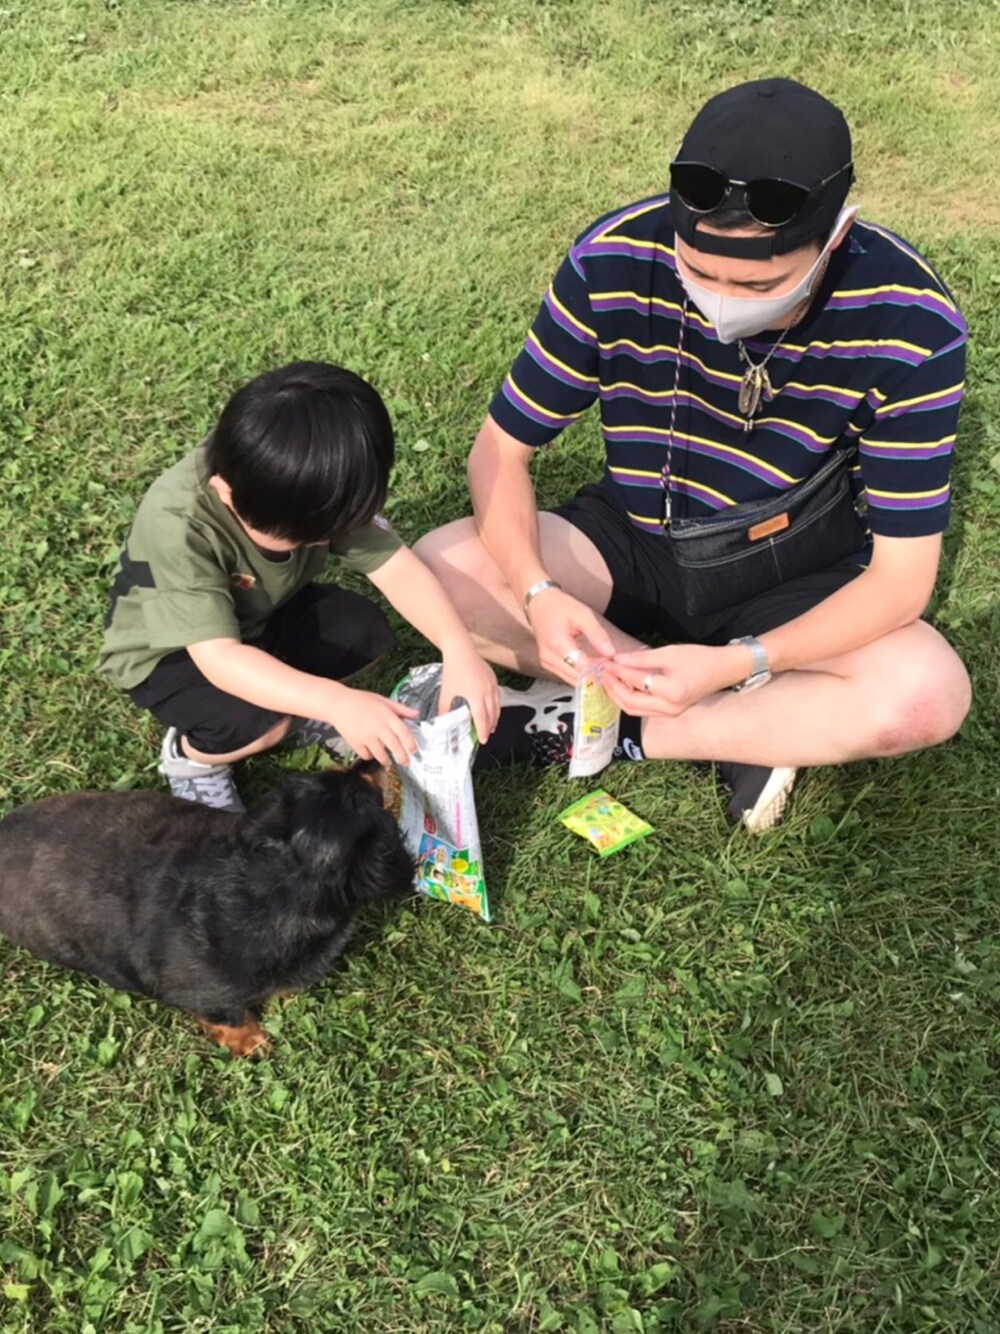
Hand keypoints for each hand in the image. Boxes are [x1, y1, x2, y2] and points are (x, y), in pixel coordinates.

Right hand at [328, 689, 420, 766]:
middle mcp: (378, 727)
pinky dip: (370, 757)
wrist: (338, 704)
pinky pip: (366, 755)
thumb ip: (401, 709)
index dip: (411, 744)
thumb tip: (416, 714)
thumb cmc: (361, 700)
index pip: (404, 733)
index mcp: (387, 716)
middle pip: (395, 746)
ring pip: (381, 754)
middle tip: (406, 763)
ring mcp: (366, 737)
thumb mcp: (383, 700)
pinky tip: (372, 754)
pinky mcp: (355, 743)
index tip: (414, 751)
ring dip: (386, 761)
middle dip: (402, 757)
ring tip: (389, 762)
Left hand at [438, 645, 500, 740]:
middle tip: (486, 736)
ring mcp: (492, 685)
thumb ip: (445, 709)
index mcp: (476, 696)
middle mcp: (487, 692)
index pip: (482, 719)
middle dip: (489, 727)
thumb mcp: (446, 692)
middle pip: (492, 715)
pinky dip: (496, 707)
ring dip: (494, 719)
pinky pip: (497, 698)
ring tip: (491, 727)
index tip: (482, 740)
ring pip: (497, 707)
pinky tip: (492, 710)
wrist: (461, 650)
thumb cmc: (453, 671)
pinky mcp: (493, 679)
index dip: (482, 731)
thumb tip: (442, 721)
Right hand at [527, 588, 616, 684]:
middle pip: (578, 677)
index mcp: (558, 645)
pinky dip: (580, 674)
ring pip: (573, 680)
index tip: (613, 662)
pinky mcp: (548, 664)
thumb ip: (597, 634)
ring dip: (589, 676)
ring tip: (603, 666)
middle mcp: (549, 658)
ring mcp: (547, 663)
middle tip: (611, 666)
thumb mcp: (582, 614)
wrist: (539, 604)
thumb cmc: (559, 606)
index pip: (584, 667)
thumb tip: (610, 652)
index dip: (601, 667)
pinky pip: (567, 675)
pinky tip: (591, 667)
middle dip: (597, 674)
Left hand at [602, 643, 748, 716]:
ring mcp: (670, 713)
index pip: (635, 681)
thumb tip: (617, 659)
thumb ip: (642, 658)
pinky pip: (642, 709)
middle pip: (630, 703)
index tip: (604, 660)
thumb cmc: (700, 658)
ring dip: (617, 695)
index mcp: (672, 692)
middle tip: (601, 672)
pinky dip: (628, 699)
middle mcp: (670, 708)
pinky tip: (621, 686)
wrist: (723, 670)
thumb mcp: (671, 652)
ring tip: (607, 679)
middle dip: (612, 687)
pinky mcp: (670, 713)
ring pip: (634, 710)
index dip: (617, 670)